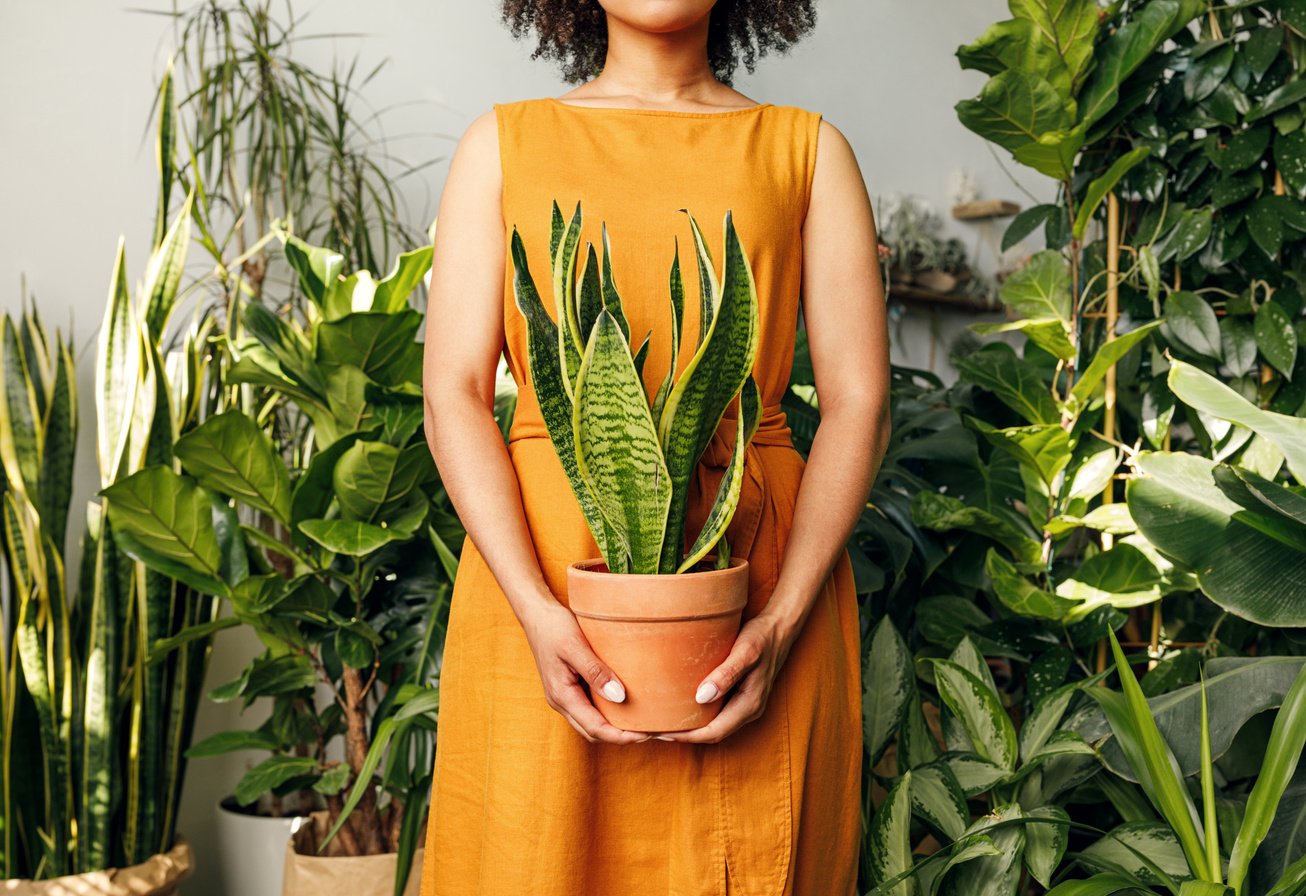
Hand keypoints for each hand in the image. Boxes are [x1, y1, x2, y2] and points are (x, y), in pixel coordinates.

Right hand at [519, 598, 648, 744]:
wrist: (536, 615)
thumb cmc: (553, 627)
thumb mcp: (575, 646)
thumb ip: (595, 672)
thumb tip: (619, 697)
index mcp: (561, 695)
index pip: (595, 728)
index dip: (621, 736)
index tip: (646, 733)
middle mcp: (562, 701)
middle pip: (594, 732)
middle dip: (621, 737)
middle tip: (652, 731)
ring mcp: (565, 696)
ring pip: (592, 722)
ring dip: (616, 727)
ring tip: (643, 722)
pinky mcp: (570, 688)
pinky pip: (591, 708)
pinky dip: (609, 712)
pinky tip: (626, 705)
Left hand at [657, 611, 798, 744]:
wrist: (779, 627)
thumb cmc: (762, 637)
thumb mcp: (745, 652)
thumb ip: (726, 675)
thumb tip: (702, 698)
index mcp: (750, 705)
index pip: (714, 732)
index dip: (688, 736)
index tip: (662, 732)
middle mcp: (749, 710)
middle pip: (713, 733)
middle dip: (686, 735)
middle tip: (655, 729)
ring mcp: (746, 704)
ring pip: (716, 724)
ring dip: (692, 726)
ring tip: (665, 720)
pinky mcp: (741, 694)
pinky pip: (718, 712)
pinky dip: (700, 714)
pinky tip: (683, 705)